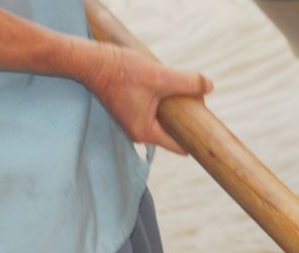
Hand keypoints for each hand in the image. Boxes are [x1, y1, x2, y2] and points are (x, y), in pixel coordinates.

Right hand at [80, 42, 212, 154]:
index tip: (207, 123)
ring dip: (174, 108)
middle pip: (174, 133)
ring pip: (164, 121)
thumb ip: (187, 82)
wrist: (90, 60)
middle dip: (186, 119)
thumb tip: (209, 86)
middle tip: (197, 100)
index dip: (196, 136)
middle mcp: (138, 133)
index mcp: (146, 133)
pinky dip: (163, 102)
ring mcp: (133, 122)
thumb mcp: (160, 76)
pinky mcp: (129, 110)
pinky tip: (167, 87)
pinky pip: (154, 112)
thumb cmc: (121, 70)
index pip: (180, 146)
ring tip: (182, 90)